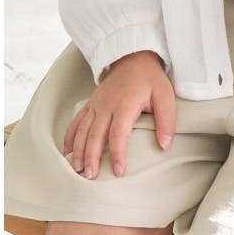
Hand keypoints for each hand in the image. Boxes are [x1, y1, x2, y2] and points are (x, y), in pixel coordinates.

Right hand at [63, 50, 174, 179]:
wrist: (134, 57)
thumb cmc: (151, 79)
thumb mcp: (165, 96)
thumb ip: (166, 121)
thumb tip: (165, 145)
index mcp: (124, 104)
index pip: (118, 133)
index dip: (118, 154)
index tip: (119, 172)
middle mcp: (106, 106)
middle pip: (95, 135)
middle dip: (91, 157)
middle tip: (90, 177)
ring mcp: (96, 104)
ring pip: (82, 130)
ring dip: (79, 151)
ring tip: (77, 170)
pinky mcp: (91, 103)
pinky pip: (76, 121)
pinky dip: (70, 136)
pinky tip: (67, 151)